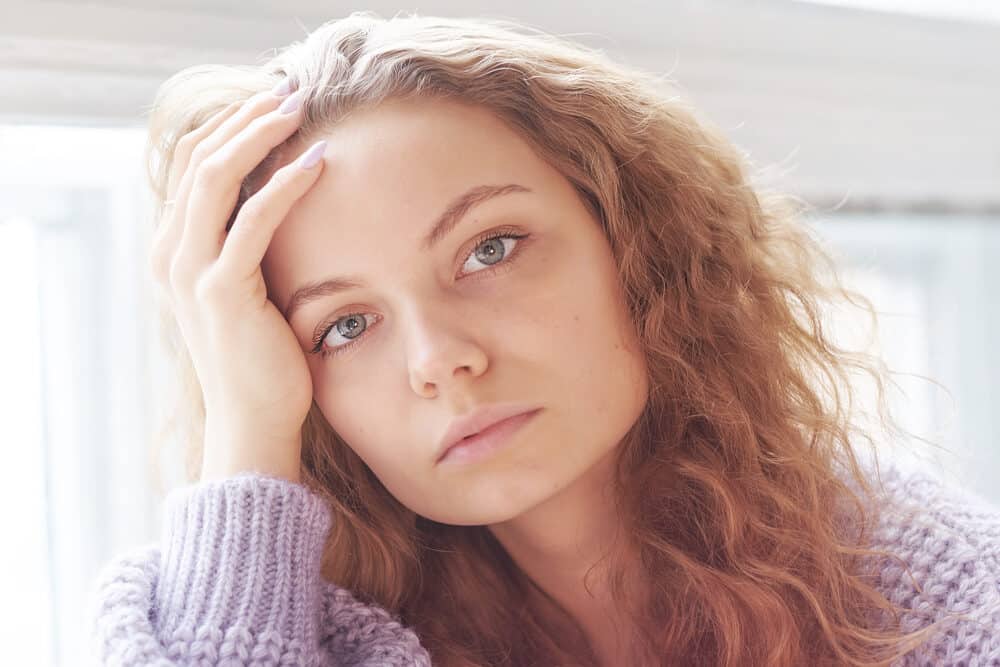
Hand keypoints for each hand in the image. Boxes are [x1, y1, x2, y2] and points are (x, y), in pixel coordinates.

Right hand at [149, 83, 325, 483]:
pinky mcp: (222, 292)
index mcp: (173, 250)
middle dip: (244, 119)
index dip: (230, 127)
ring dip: (258, 136)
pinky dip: (283, 186)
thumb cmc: (263, 358)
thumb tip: (280, 202)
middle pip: (200, 160)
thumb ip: (247, 248)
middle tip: (290, 92)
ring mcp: (191, 273)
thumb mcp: (248, 292)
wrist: (255, 421)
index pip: (194, 166)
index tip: (274, 104)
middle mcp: (171, 255)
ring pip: (216, 179)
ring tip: (298, 108)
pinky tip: (316, 164)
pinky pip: (252, 221)